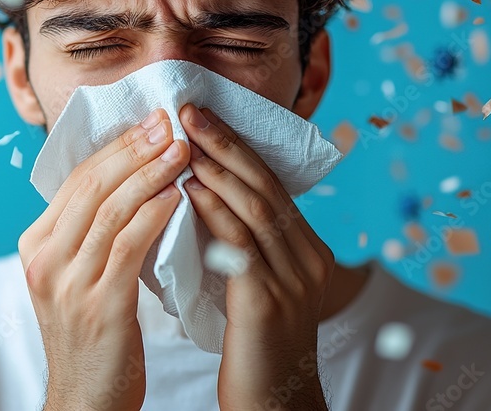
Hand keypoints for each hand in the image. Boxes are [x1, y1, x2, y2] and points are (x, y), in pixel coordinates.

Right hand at [18, 108, 187, 410]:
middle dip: (133, 148)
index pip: (77, 180)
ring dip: (149, 173)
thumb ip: (93, 232)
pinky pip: (127, 247)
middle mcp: (43, 259)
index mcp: (36, 245)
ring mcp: (67, 283)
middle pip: (91, 186)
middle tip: (168, 121)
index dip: (116, 146)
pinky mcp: (98, 306)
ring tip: (181, 149)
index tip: (150, 120)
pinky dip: (153, 215)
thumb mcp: (78, 277)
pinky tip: (177, 196)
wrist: (85, 401)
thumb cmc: (92, 335)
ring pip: (109, 210)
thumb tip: (131, 178)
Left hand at [178, 103, 332, 410]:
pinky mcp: (269, 303)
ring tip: (181, 139)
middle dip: (224, 143)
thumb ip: (243, 242)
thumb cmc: (254, 344)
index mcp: (307, 249)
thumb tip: (201, 192)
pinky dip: (215, 212)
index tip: (199, 114)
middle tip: (186, 109)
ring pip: (256, 209)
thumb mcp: (257, 283)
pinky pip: (241, 246)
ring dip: (216, 168)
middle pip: (266, 185)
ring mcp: (294, 280)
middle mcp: (309, 258)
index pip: (271, 184)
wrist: (273, 405)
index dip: (235, 145)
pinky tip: (189, 190)